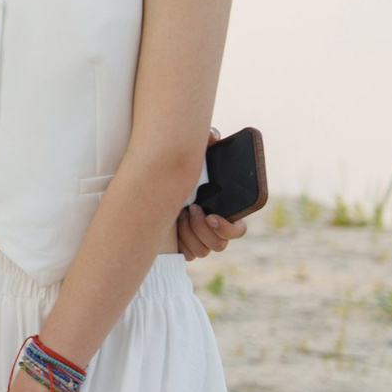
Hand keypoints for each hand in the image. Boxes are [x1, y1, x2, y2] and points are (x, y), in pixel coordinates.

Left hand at [173, 128, 245, 258]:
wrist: (153, 190)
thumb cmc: (179, 174)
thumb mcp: (192, 158)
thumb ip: (206, 144)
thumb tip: (212, 136)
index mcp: (223, 211)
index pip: (238, 229)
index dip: (230, 228)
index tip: (212, 216)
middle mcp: (214, 229)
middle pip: (220, 244)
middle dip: (203, 229)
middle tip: (189, 210)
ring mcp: (199, 240)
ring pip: (204, 250)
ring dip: (190, 233)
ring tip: (178, 214)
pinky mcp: (184, 248)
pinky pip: (189, 255)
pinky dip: (181, 242)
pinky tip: (171, 226)